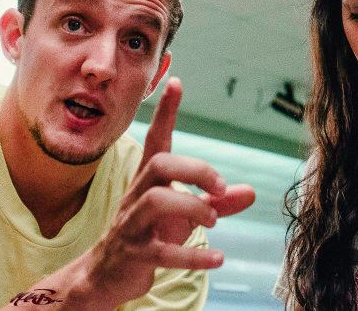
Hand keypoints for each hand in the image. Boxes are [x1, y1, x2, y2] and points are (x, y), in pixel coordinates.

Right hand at [83, 77, 254, 302]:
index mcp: (150, 179)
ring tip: (213, 220)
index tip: (176, 83)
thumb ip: (216, 201)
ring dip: (192, 208)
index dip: (166, 113)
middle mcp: (138, 195)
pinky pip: (161, 252)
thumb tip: (251, 191)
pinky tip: (217, 259)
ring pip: (156, 200)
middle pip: (160, 164)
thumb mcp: (185, 215)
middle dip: (195, 170)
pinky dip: (193, 256)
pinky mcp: (133, 255)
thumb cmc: (150, 233)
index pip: (156, 139)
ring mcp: (132, 224)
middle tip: (218, 188)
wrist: (106, 275)